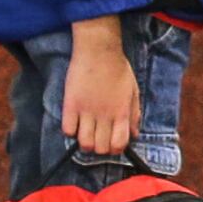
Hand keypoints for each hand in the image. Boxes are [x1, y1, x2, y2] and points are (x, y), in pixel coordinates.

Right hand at [58, 14, 141, 156]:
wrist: (99, 52)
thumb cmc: (118, 70)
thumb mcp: (133, 91)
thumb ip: (134, 114)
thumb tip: (135, 134)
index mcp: (122, 112)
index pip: (119, 143)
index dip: (116, 149)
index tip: (113, 145)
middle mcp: (104, 115)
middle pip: (101, 147)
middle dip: (100, 148)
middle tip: (99, 139)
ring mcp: (86, 111)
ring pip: (84, 143)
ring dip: (85, 143)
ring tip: (86, 134)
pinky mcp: (70, 105)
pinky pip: (67, 130)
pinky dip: (70, 131)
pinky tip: (75, 123)